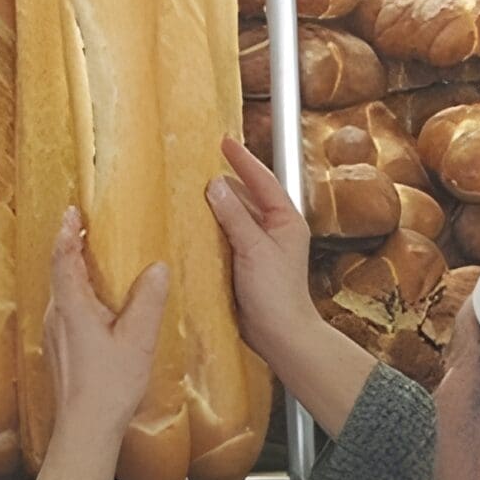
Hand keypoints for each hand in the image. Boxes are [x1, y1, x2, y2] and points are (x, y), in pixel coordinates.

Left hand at [44, 206, 170, 457]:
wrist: (86, 428)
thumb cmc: (108, 388)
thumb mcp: (138, 339)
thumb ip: (147, 301)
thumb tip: (157, 270)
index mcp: (71, 308)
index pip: (64, 258)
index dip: (67, 232)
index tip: (72, 212)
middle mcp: (56, 317)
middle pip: (60, 273)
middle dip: (72, 248)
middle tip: (85, 229)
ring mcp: (54, 335)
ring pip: (62, 294)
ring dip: (76, 273)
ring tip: (95, 262)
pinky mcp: (60, 351)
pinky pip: (67, 312)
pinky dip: (79, 297)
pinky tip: (99, 306)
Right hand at [207, 137, 321, 361]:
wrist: (280, 336)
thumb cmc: (277, 295)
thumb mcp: (253, 248)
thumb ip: (234, 215)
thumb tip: (215, 185)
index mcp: (286, 220)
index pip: (263, 180)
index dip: (243, 160)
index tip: (224, 142)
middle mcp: (276, 230)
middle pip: (248, 196)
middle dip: (226, 180)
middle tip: (199, 164)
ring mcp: (261, 248)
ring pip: (236, 216)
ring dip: (217, 205)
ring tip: (192, 190)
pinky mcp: (246, 265)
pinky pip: (227, 237)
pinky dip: (213, 228)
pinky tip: (195, 225)